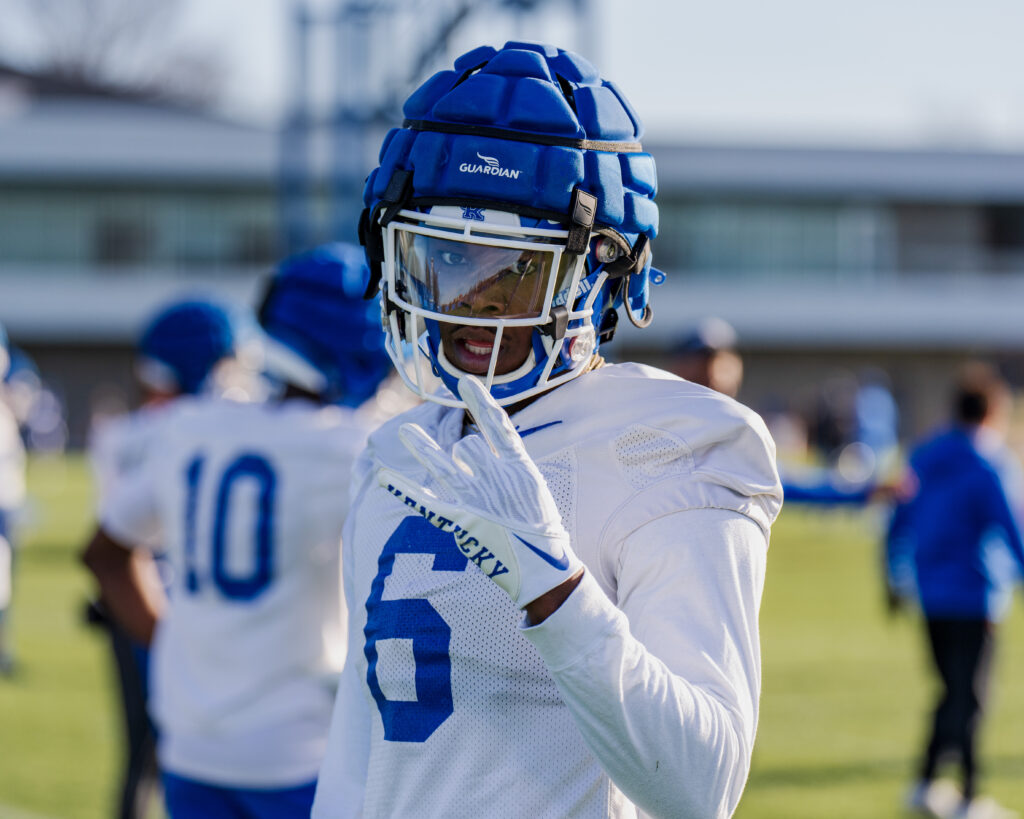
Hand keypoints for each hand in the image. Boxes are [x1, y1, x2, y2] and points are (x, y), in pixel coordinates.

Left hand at [377, 375, 583, 607]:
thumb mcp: (533, 490)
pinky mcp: (460, 520)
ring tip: (405, 430)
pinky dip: (403, 488)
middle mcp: (495, 477)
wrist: (543, 568)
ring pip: (444, 463)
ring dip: (425, 449)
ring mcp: (476, 498)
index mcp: (519, 467)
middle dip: (465, 452)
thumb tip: (483, 448)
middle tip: (467, 463)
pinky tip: (383, 476)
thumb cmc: (540, 532)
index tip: (466, 382)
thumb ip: (510, 467)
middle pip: (468, 447)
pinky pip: (426, 500)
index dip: (481, 401)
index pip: (497, 424)